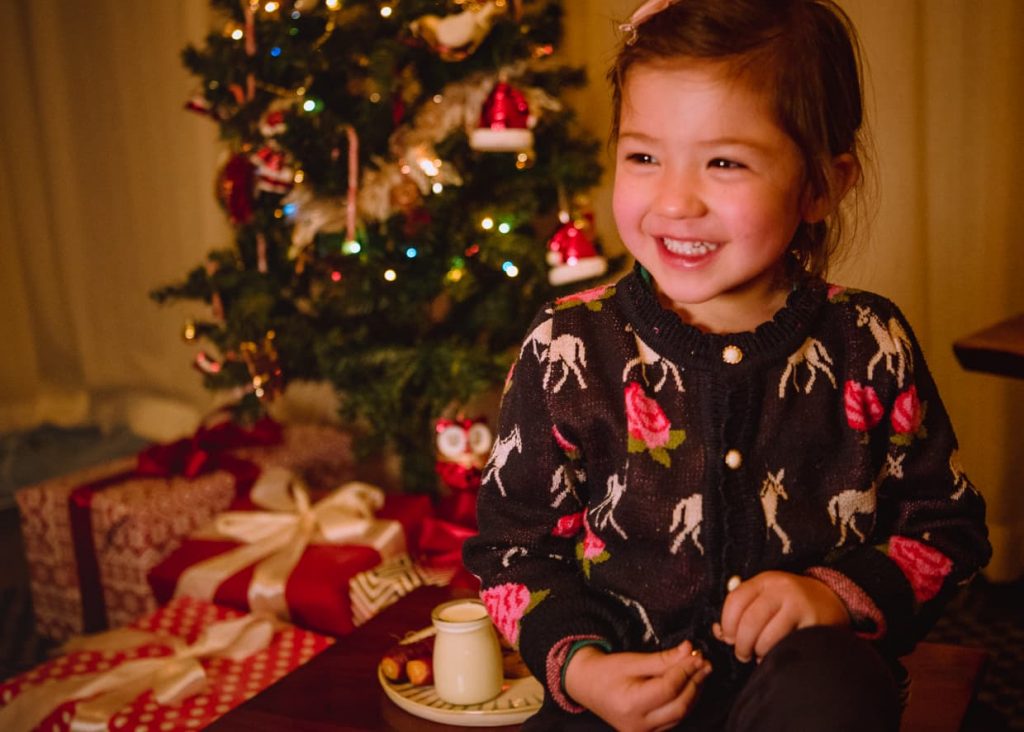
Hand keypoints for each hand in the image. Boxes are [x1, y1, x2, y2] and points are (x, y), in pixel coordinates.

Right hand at [564, 641, 710, 731]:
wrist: (586, 686)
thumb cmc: (606, 671)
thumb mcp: (632, 660)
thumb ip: (662, 659)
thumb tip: (689, 650)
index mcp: (630, 704)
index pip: (669, 688)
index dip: (686, 670)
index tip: (697, 654)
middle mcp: (638, 725)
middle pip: (679, 706)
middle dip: (695, 683)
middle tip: (705, 663)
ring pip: (680, 715)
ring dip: (693, 693)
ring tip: (700, 672)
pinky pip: (674, 720)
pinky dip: (685, 702)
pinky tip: (689, 686)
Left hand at [714, 571, 849, 662]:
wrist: (830, 601)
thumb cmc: (789, 603)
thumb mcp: (766, 597)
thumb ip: (742, 611)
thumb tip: (719, 633)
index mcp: (764, 580)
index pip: (735, 600)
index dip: (726, 624)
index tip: (728, 638)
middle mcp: (781, 588)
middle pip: (749, 621)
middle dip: (741, 644)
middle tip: (742, 654)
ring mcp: (799, 604)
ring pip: (767, 636)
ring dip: (758, 652)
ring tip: (759, 655)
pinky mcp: (814, 623)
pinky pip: (787, 644)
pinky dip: (776, 654)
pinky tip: (776, 654)